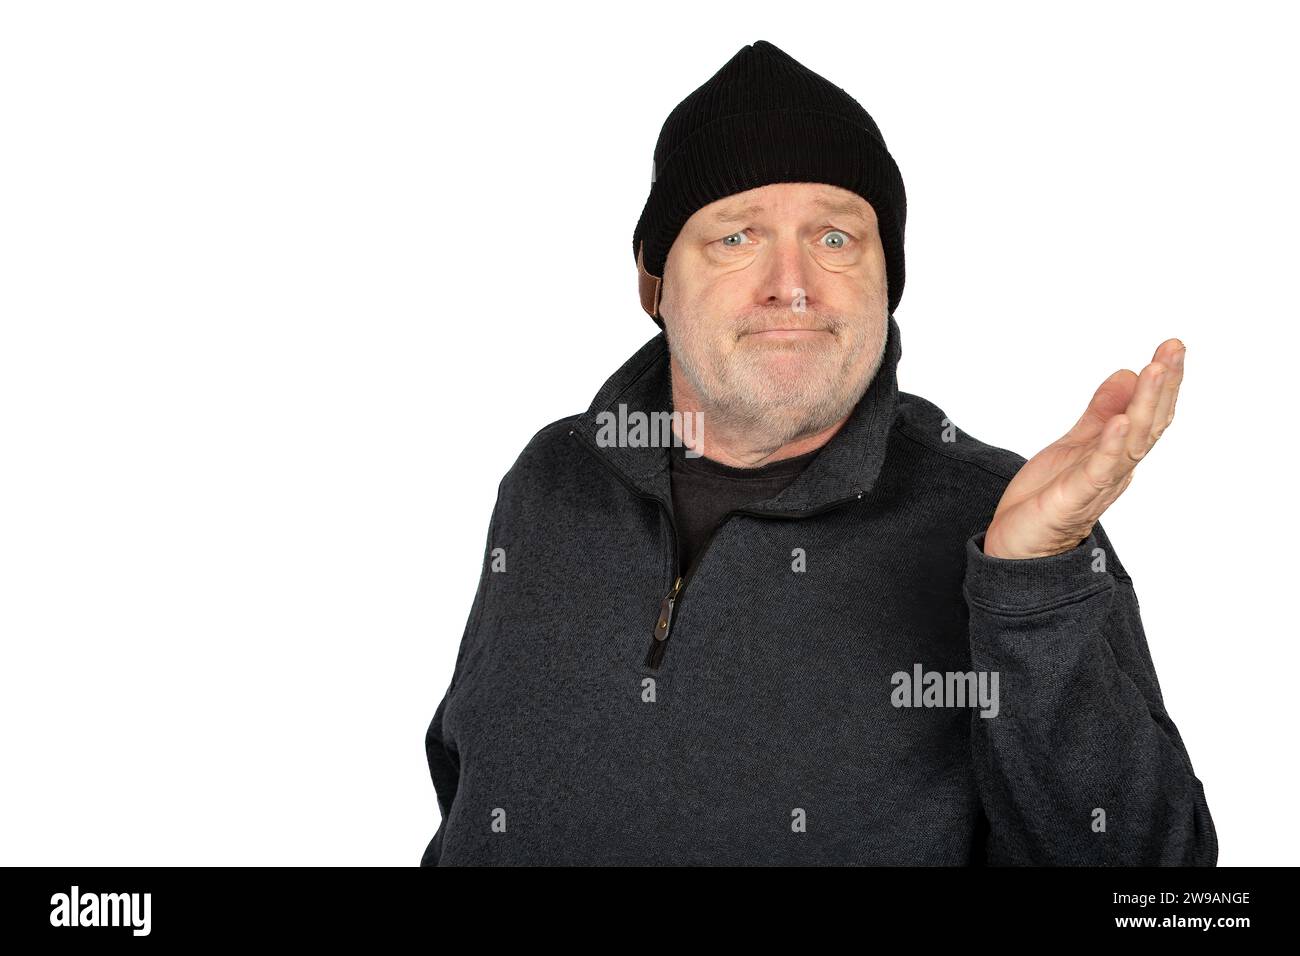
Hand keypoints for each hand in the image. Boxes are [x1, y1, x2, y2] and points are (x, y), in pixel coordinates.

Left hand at [983, 339, 1185, 559]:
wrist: (1018, 547)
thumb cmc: (1047, 498)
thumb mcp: (1075, 444)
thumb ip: (1100, 413)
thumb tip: (1127, 373)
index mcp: (1116, 454)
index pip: (1147, 413)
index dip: (1162, 382)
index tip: (1173, 347)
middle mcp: (1116, 468)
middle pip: (1148, 423)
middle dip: (1163, 385)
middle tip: (1174, 348)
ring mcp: (1097, 484)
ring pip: (1131, 442)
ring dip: (1144, 405)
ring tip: (1154, 370)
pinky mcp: (1073, 499)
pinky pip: (1098, 471)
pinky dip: (1110, 445)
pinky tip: (1119, 421)